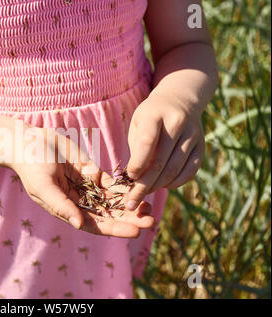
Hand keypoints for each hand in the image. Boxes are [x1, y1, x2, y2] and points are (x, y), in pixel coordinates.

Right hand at [9, 127, 154, 237]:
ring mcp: (87, 188)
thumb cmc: (32, 166)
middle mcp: (80, 203)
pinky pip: (112, 183)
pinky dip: (126, 188)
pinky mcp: (92, 173)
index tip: (135, 231)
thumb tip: (79, 224)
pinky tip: (141, 189)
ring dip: (131, 206)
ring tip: (151, 209)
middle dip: (130, 219)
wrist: (31, 143)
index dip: (115, 229)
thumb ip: (60, 205)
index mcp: (68, 210)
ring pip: (114, 201)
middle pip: (109, 215)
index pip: (95, 225)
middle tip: (151, 221)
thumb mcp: (43, 187)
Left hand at [125, 94, 205, 210]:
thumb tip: (133, 179)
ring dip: (158, 186)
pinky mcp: (202, 144)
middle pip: (161, 161)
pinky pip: (191, 170)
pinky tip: (164, 185)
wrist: (180, 99)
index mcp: (155, 114)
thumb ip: (137, 148)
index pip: (147, 142)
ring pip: (175, 168)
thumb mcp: (138, 123)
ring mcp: (193, 134)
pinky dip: (176, 182)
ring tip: (144, 193)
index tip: (129, 178)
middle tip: (132, 201)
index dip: (138, 164)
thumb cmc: (151, 116)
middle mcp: (177, 122)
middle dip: (144, 185)